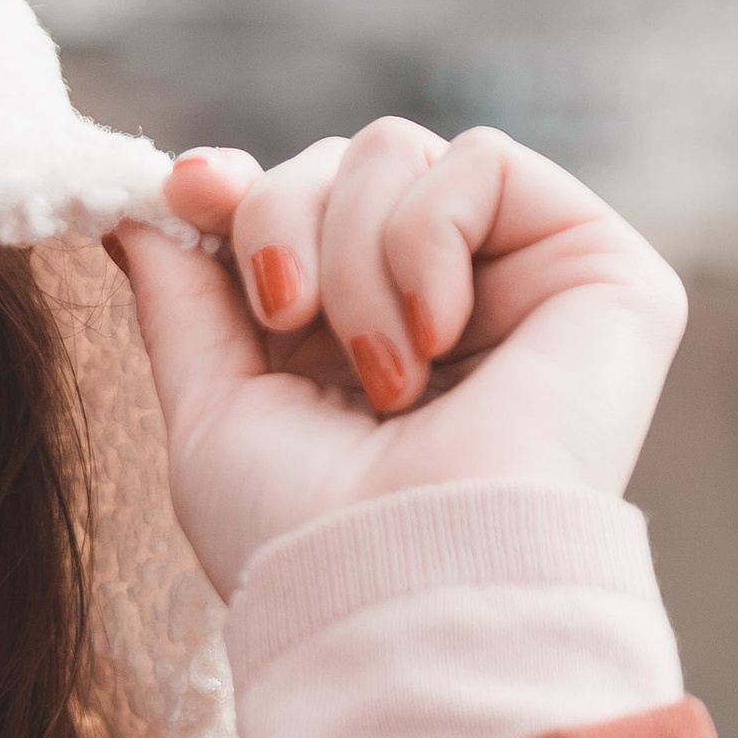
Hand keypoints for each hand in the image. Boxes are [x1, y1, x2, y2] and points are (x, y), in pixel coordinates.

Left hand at [111, 120, 687, 600]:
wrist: (401, 589)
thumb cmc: (299, 536)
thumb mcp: (214, 409)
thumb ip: (184, 300)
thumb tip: (134, 208)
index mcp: (359, 338)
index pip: (301, 202)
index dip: (241, 185)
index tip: (187, 191)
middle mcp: (446, 301)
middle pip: (338, 159)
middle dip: (281, 221)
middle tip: (287, 319)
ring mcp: (526, 280)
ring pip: (397, 149)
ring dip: (352, 258)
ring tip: (383, 377)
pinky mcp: (602, 268)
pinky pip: (482, 161)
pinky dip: (428, 240)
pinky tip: (438, 340)